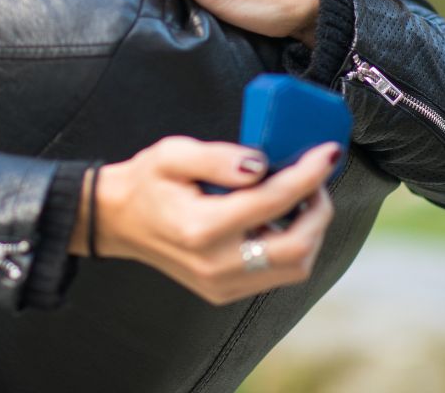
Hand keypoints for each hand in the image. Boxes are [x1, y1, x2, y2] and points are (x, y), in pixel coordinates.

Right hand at [73, 137, 337, 304]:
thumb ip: (218, 157)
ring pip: (294, 267)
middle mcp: (216, 264)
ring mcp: (222, 284)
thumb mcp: (172, 153)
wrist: (118, 219)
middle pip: (297, 248)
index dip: (308, 175)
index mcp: (202, 227)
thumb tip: (261, 164)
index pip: (273, 202)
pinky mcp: (225, 290)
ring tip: (300, 195)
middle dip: (319, 209)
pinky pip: (277, 274)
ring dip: (310, 230)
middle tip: (316, 176)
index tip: (327, 153)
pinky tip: (279, 217)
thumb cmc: (146, 182)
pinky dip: (292, 244)